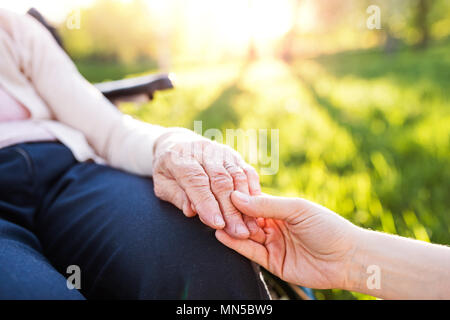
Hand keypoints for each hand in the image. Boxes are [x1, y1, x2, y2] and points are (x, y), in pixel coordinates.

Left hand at [152, 129, 264, 239]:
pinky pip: (247, 172)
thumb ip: (177, 197)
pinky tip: (257, 210)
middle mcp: (203, 151)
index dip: (208, 204)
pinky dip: (253, 191)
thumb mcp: (162, 185)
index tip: (218, 225)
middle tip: (239, 233)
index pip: (196, 182)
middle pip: (220, 180)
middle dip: (231, 209)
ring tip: (250, 227)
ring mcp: (221, 151)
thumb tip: (192, 211)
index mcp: (180, 158)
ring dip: (246, 204)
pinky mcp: (233, 155)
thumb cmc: (168, 171)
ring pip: (237, 176)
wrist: (176, 144)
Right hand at [215, 191, 361, 288]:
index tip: (221, 191)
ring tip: (213, 220)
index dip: (239, 198)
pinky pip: (250, 252)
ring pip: (245, 235)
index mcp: (281, 209)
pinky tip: (222, 235)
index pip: (254, 202)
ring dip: (231, 229)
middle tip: (214, 208)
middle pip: (247, 219)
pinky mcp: (272, 262)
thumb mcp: (296, 209)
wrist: (346, 258)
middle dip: (232, 215)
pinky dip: (236, 244)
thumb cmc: (327, 227)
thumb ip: (267, 205)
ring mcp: (273, 244)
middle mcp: (274, 226)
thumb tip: (237, 197)